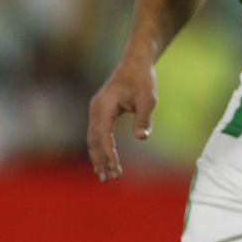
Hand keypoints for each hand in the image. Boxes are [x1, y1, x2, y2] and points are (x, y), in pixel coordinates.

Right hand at [87, 60, 156, 181]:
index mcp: (103, 106)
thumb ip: (144, 118)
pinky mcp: (101, 113)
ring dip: (99, 158)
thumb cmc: (143, 79)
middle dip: (101, 160)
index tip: (115, 169)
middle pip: (94, 141)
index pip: (103, 136)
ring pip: (93, 139)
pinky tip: (105, 161)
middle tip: (109, 179)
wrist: (136, 62)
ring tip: (106, 176)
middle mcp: (95, 109)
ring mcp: (96, 111)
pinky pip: (97, 135)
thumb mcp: (148, 98)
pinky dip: (100, 149)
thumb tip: (142, 138)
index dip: (108, 154)